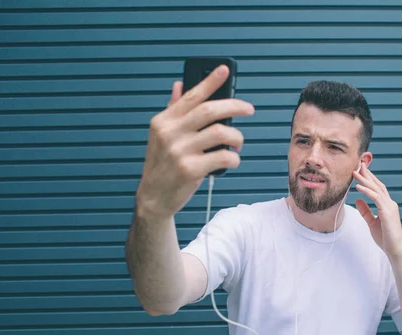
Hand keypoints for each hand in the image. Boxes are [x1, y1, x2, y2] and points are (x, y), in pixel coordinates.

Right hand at [135, 65, 254, 219]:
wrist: (153, 198)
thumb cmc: (162, 165)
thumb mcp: (160, 136)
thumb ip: (172, 110)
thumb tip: (179, 85)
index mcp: (163, 121)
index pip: (191, 95)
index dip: (209, 80)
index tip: (224, 69)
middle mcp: (170, 133)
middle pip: (210, 110)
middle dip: (235, 106)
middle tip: (249, 109)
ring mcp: (179, 151)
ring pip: (221, 133)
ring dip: (237, 137)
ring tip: (238, 143)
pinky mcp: (190, 169)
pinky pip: (223, 157)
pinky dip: (233, 159)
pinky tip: (231, 161)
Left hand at [353, 162, 401, 259]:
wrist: (394, 249)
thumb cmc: (385, 238)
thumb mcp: (371, 222)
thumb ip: (365, 211)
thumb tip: (357, 200)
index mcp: (387, 205)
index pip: (377, 188)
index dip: (369, 178)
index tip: (360, 170)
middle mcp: (390, 203)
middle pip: (377, 185)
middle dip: (368, 174)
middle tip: (359, 164)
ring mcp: (390, 207)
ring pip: (376, 189)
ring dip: (365, 179)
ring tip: (355, 172)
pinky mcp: (387, 212)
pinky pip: (376, 198)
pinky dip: (367, 191)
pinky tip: (358, 186)